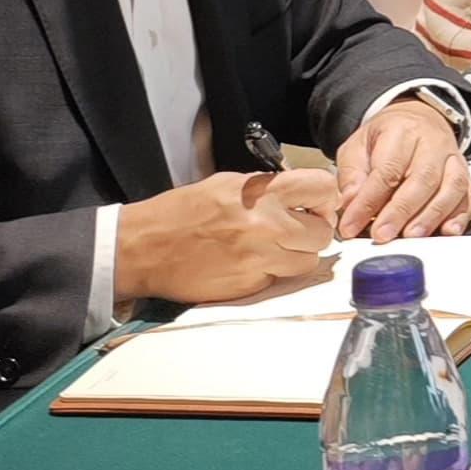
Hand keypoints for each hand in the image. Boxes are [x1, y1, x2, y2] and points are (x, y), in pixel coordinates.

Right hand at [114, 169, 336, 304]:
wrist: (143, 248)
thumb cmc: (182, 213)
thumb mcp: (228, 184)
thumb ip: (268, 188)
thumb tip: (301, 194)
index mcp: (261, 193)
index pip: (322, 188)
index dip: (327, 198)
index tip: (319, 203)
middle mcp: (265, 225)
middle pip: (322, 233)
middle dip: (315, 231)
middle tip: (300, 229)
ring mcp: (257, 258)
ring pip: (307, 261)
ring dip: (297, 255)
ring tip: (276, 248)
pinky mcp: (247, 286)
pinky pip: (278, 280)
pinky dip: (272, 273)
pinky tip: (252, 263)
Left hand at [334, 99, 470, 242]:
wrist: (419, 118)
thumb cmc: (386, 137)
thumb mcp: (357, 146)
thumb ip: (352, 175)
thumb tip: (351, 202)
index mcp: (402, 131)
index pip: (387, 170)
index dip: (368, 201)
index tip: (350, 225)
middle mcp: (433, 143)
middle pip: (423, 178)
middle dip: (401, 211)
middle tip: (382, 235)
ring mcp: (453, 158)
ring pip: (452, 186)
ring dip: (432, 215)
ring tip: (411, 236)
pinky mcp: (466, 174)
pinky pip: (469, 194)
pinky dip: (461, 215)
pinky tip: (448, 231)